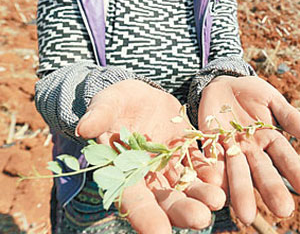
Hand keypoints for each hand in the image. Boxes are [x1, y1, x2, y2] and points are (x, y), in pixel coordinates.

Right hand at [76, 79, 224, 233]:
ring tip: (217, 199)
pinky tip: (222, 177)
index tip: (158, 233)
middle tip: (201, 218)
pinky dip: (210, 172)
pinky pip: (199, 165)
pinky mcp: (185, 152)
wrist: (138, 95)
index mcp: (122, 169)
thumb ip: (99, 116)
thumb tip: (84, 129)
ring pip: (185, 187)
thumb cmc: (116, 101)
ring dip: (200, 195)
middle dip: (181, 210)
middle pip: (163, 200)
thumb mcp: (107, 103)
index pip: (130, 198)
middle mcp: (146, 175)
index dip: (143, 216)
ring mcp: (168, 165)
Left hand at [199, 75, 299, 224]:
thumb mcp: (272, 100)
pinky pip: (211, 158)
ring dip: (240, 190)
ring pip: (236, 170)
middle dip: (270, 189)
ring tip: (245, 214)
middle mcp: (251, 149)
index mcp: (269, 139)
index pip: (285, 157)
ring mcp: (230, 147)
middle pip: (262, 170)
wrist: (222, 84)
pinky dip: (213, 172)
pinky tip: (215, 185)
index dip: (295, 171)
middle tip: (282, 210)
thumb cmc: (251, 92)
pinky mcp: (209, 142)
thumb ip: (289, 117)